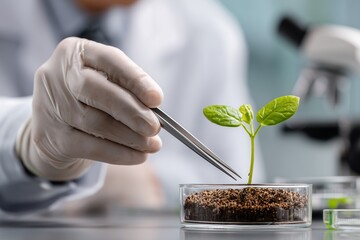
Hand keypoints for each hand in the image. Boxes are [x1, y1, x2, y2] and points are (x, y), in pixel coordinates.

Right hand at [16, 37, 162, 180]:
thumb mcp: (106, 82)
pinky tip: (138, 156)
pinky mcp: (50, 136)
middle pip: (96, 91)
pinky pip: (90, 147)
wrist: (55, 125)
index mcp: (75, 52)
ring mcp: (50, 106)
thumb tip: (155, 111)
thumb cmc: (90, 98)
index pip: (109, 59)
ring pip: (95, 122)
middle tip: (155, 127)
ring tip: (152, 144)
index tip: (157, 99)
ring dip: (130, 137)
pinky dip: (119, 153)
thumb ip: (127, 89)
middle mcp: (56, 75)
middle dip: (131, 111)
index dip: (135, 79)